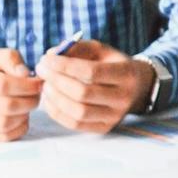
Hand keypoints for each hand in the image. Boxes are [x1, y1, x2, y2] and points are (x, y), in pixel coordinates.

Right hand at [0, 48, 39, 141]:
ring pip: (5, 124)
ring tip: (28, 106)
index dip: (27, 85)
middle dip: (30, 100)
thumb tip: (26, 73)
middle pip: (7, 106)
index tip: (38, 83)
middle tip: (37, 95)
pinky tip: (21, 117)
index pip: (4, 85)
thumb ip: (10, 58)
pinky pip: (3, 137)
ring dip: (25, 115)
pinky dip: (19, 128)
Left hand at [40, 37, 158, 133]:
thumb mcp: (99, 50)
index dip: (65, 66)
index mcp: (126, 73)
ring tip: (45, 85)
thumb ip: (76, 49)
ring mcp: (115, 116)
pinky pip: (76, 124)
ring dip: (55, 98)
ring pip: (78, 112)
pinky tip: (50, 100)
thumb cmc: (111, 64)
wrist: (136, 87)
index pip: (92, 72)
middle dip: (56, 81)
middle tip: (41, 71)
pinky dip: (57, 113)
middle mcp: (123, 97)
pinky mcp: (105, 128)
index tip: (46, 60)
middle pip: (83, 93)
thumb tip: (49, 56)